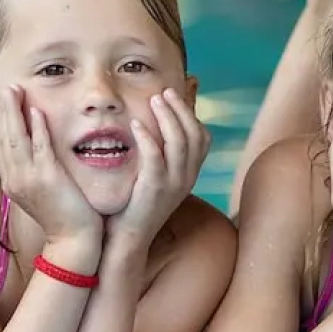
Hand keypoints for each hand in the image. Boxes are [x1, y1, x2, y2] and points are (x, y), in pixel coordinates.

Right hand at [0, 85, 99, 244]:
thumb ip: (36, 171)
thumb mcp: (43, 191)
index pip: (0, 145)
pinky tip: (36, 111)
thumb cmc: (64, 216)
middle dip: (3, 109)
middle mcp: (15, 179)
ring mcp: (29, 179)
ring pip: (16, 138)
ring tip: (14, 89)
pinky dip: (37, 128)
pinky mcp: (48, 180)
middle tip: (4, 86)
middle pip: (3, 137)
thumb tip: (36, 155)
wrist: (74, 242)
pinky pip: (40, 148)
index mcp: (13, 181)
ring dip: (15, 111)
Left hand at [106, 88, 209, 251]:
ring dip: (168, 116)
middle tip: (164, 91)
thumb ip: (158, 154)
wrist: (129, 240)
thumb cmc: (135, 206)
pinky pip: (156, 157)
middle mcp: (188, 177)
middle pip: (194, 133)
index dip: (192, 113)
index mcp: (190, 174)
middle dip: (181, 108)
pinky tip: (136, 124)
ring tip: (154, 99)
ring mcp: (174, 184)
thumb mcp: (154, 178)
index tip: (177, 93)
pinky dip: (148, 137)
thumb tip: (153, 128)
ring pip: (180, 141)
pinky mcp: (155, 189)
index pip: (203, 137)